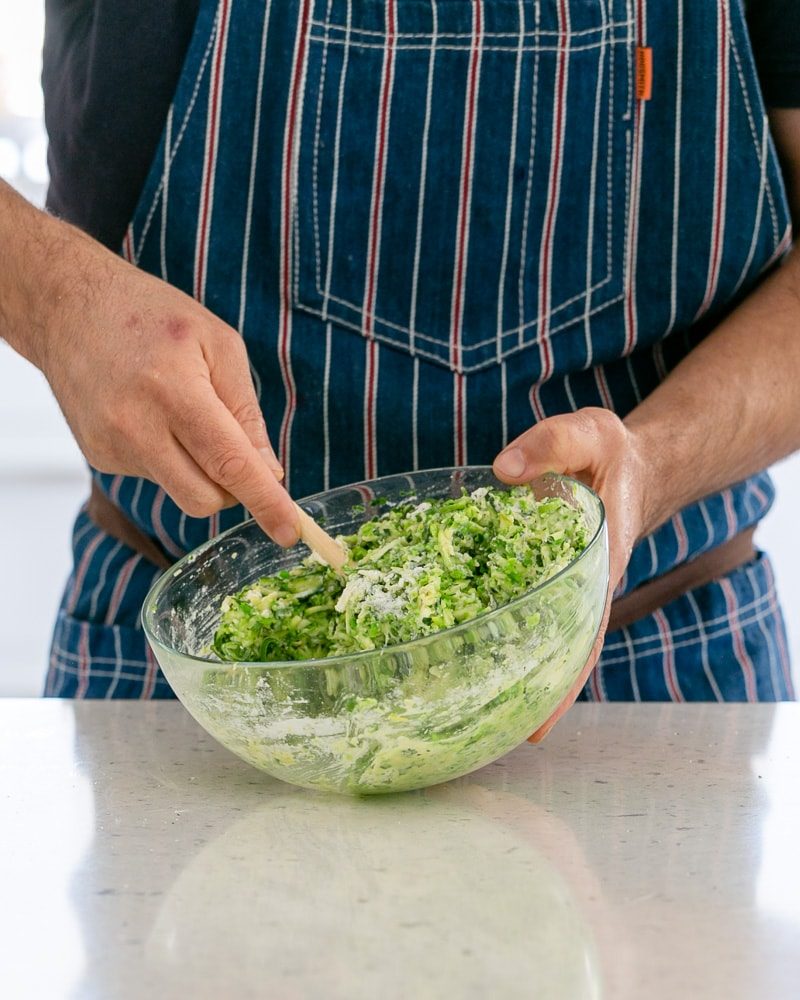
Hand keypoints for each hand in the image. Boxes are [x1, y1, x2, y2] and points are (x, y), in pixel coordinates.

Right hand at [3, 190, 298, 546]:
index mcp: (174, 391)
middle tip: (235, 448)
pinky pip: (155, 476)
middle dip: (232, 488)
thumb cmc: (152, 316)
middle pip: (204, 499)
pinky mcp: (98, 457)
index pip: (229, 464)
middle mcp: (136, 426)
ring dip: (198, 469)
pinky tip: (150, 414)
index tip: (291, 532)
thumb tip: (269, 471)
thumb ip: (246, 413)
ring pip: (180, 492)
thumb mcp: (218, 344)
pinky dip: (167, 456)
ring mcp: (110, 446)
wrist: (67, 307)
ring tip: (180, 413)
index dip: (265, 502)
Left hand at [493, 408, 647, 739]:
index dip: (561, 682)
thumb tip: (504, 471)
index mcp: (598, 562)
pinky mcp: (540, 575)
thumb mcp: (589, 434)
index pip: (582, 633)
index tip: (538, 727)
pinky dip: (499, 632)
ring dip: (511, 671)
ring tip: (466, 714)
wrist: (624, 462)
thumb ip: (551, 445)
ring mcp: (561, 586)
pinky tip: (463, 648)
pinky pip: (520, 609)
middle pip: (557, 653)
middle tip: (486, 737)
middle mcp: (579, 586)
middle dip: (528, 696)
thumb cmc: (610, 454)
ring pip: (538, 638)